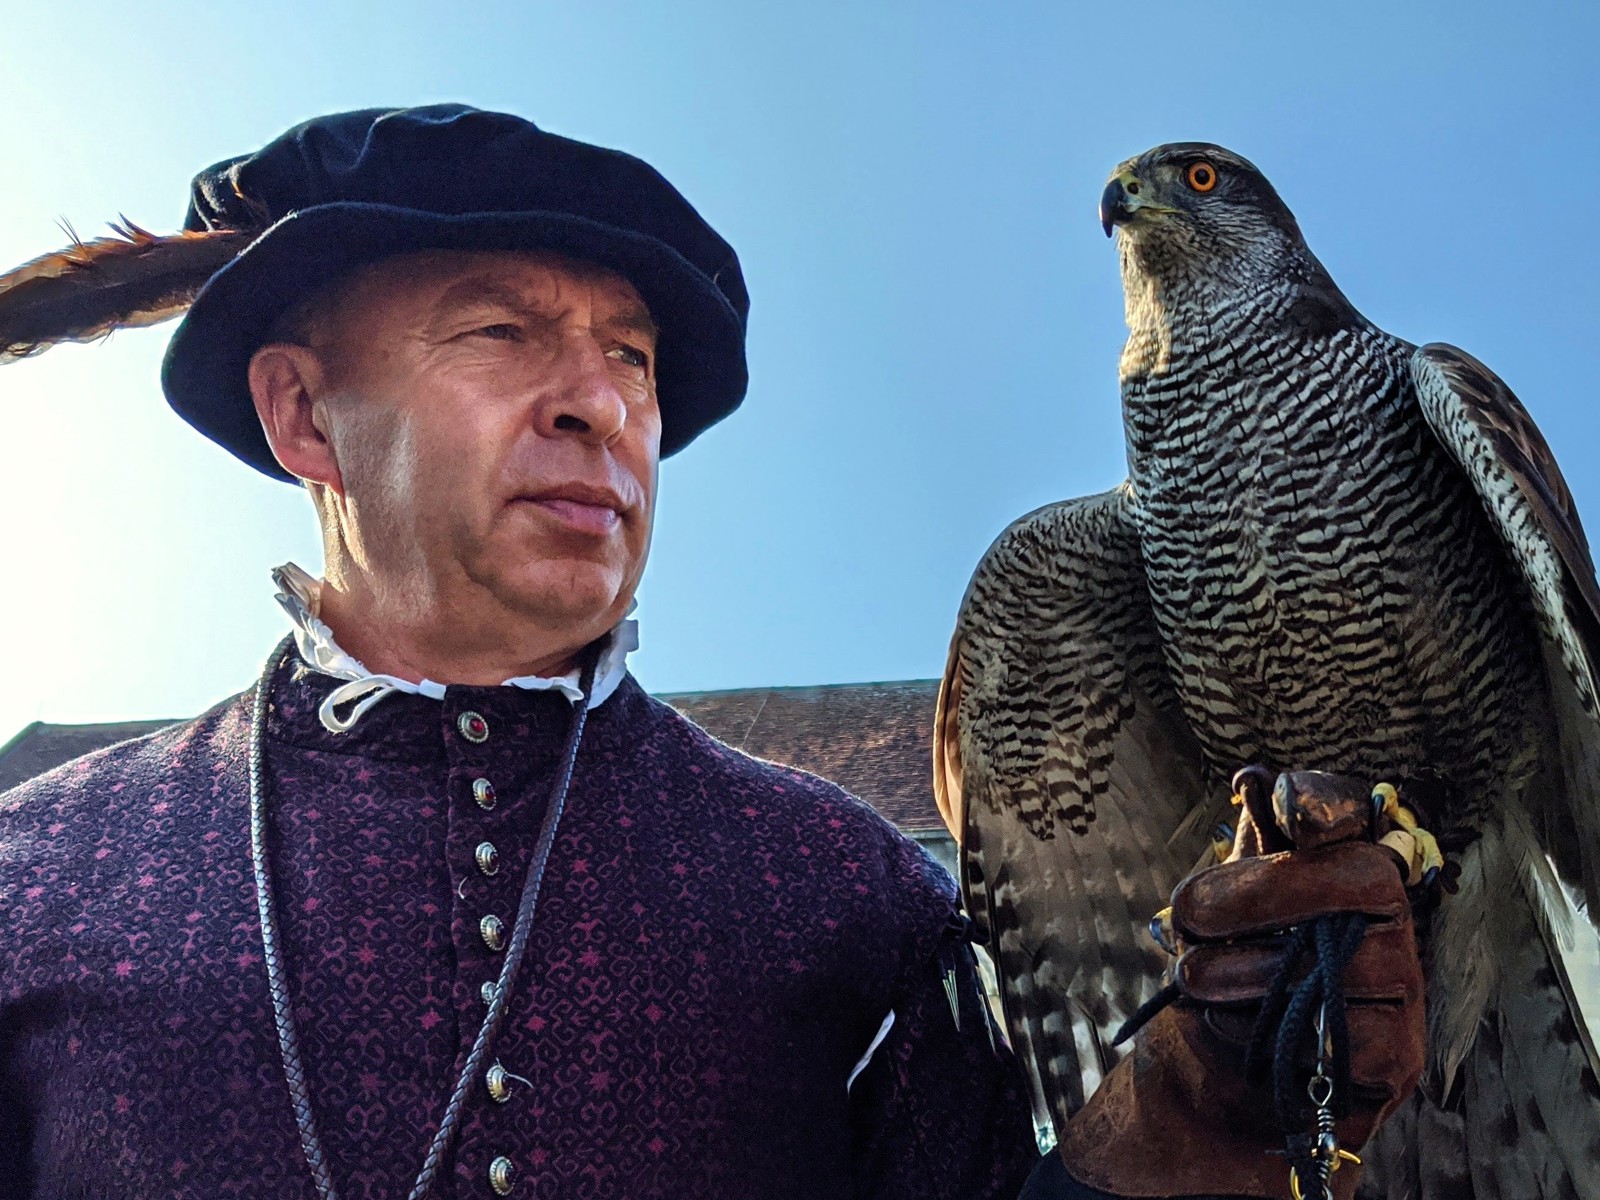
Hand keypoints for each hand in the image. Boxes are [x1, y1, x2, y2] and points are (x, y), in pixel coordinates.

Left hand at [1053, 770, 1425, 1199]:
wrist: (1226, 1080)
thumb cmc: (1230, 974)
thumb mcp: (1224, 907)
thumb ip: (1244, 848)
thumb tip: (1253, 778)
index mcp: (1345, 868)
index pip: (1359, 815)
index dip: (1326, 803)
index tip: (1280, 808)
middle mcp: (1389, 919)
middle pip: (1360, 878)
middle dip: (1263, 890)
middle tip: (1189, 913)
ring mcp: (1404, 986)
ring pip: (1340, 959)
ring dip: (1243, 970)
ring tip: (1196, 979)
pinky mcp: (1398, 1054)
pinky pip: (1342, 1031)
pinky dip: (1271, 1029)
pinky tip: (1242, 1029)